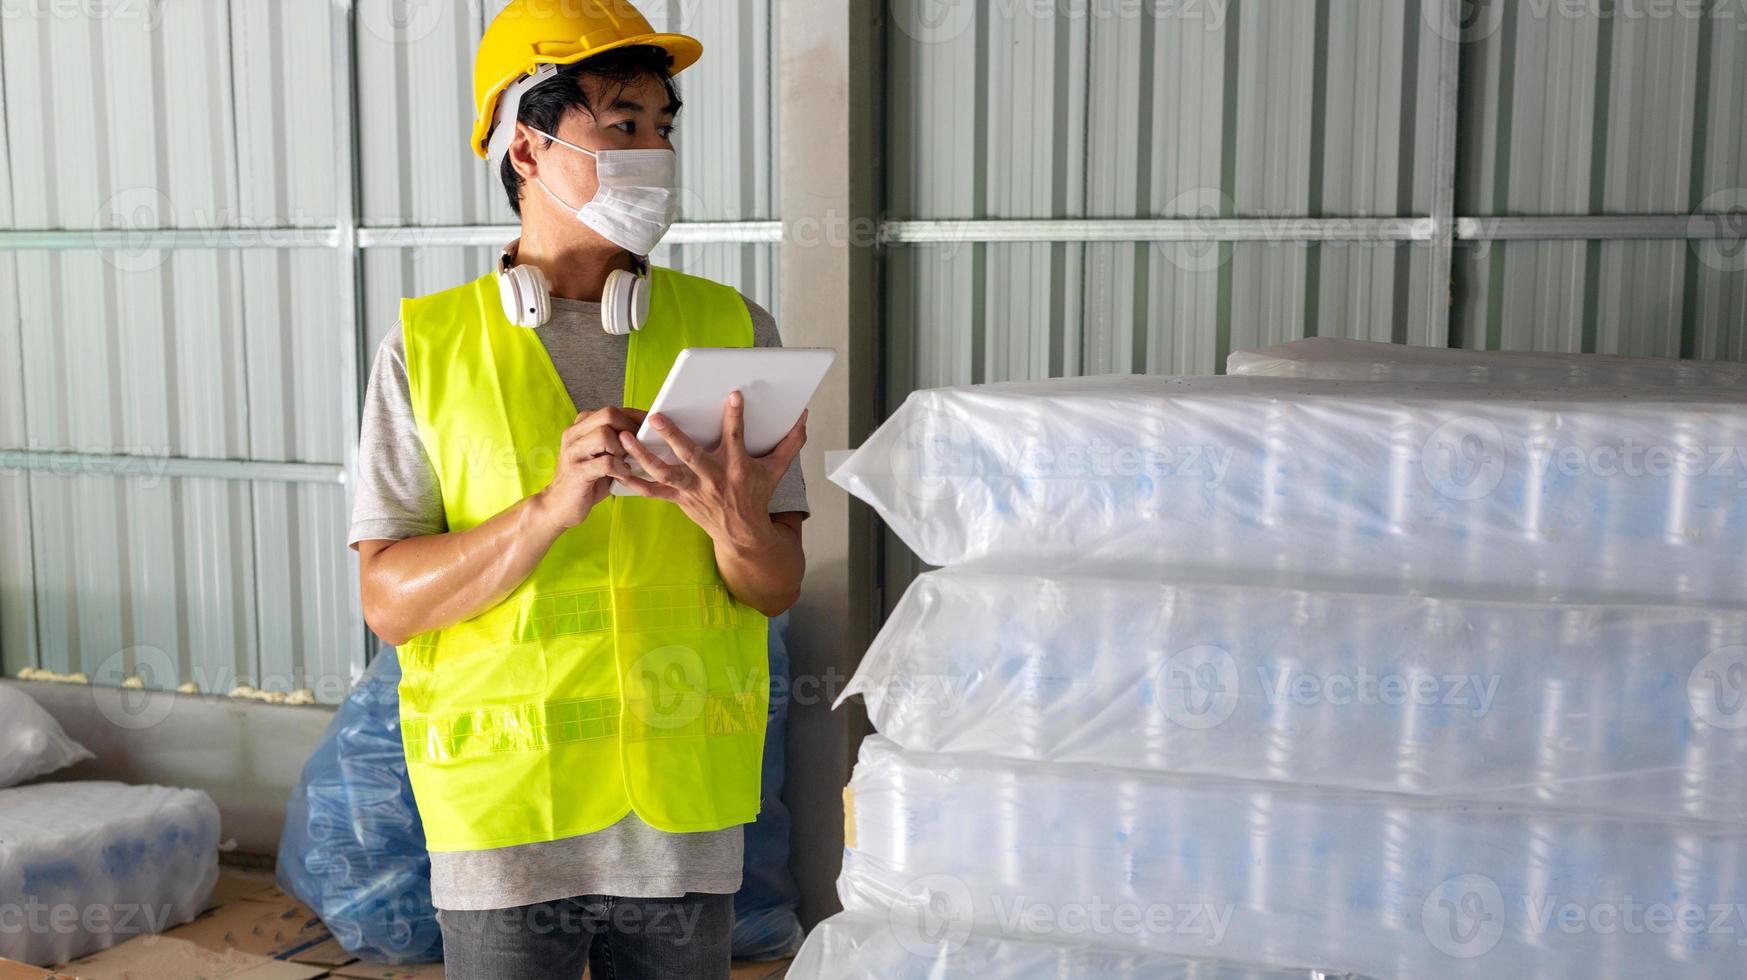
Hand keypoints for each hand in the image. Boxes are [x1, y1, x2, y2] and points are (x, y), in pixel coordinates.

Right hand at [534, 406, 646, 531]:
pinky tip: (621, 476)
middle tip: (637, 449)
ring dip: (623, 449)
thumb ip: (619, 441)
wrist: (559, 505)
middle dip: (630, 430)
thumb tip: (649, 433)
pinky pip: (605, 462)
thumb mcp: (603, 455)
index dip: (636, 419)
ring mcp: (573, 451)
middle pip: (609, 414)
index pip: (613, 410)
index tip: (650, 431)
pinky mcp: (576, 471)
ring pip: (604, 434)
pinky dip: (620, 469)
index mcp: (581, 426)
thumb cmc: (588, 480)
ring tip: (625, 463)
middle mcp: (574, 434)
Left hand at [616, 391, 806, 549]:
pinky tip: (617, 468)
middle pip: (690, 456)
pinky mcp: (679, 499)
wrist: (743, 534)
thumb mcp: (777, 469)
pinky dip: (635, 482)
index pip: (736, 437)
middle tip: (656, 417)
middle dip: (673, 437)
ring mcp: (693, 490)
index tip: (732, 395)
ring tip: (625, 439)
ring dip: (643, 457)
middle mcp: (712, 478)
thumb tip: (803, 416)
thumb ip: (790, 442)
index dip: (735, 417)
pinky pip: (653, 491)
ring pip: (664, 473)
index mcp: (736, 467)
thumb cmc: (757, 496)